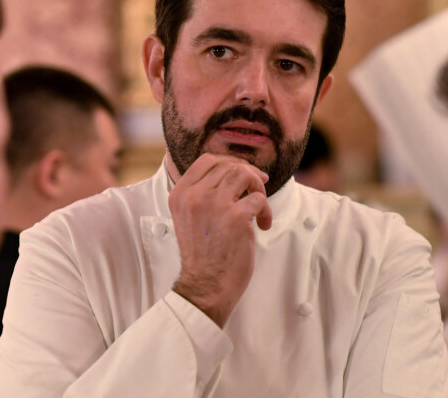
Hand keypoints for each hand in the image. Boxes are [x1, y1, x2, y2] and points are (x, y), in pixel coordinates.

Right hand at [169, 153, 272, 326]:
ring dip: (258, 188)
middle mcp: (194, 196)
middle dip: (248, 175)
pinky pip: (258, 198)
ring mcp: (214, 205)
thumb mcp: (190, 216)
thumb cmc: (203, 254)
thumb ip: (202, 193)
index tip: (241, 176)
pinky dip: (266, 210)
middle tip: (257, 189)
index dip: (229, 163)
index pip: (206, 160)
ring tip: (259, 207)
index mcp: (180, 194)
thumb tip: (234, 171)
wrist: (205, 287)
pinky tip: (263, 225)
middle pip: (229, 166)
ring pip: (244, 174)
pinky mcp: (235, 218)